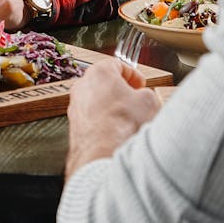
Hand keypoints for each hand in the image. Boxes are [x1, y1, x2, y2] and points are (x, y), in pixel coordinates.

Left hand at [65, 59, 159, 179]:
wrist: (102, 158)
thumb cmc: (122, 127)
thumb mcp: (148, 102)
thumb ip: (146, 94)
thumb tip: (144, 98)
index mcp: (99, 73)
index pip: (117, 64)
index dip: (133, 74)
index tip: (140, 83)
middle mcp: (82, 88)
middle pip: (104, 84)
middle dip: (121, 92)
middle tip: (135, 101)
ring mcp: (76, 109)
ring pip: (97, 103)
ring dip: (112, 110)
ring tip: (129, 123)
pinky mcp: (74, 129)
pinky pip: (92, 122)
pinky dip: (104, 125)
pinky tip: (118, 136)